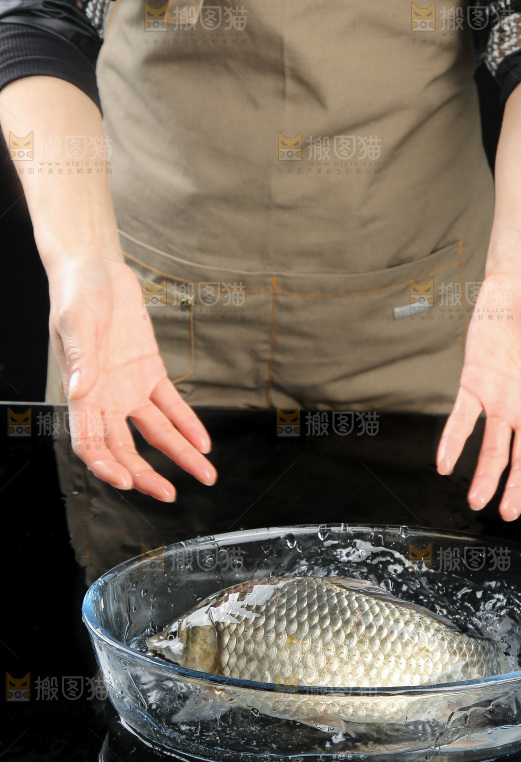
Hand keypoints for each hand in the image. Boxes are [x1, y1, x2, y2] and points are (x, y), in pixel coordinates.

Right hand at [48, 253, 216, 500]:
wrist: (95, 267)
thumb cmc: (75, 292)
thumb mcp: (75, 321)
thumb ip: (79, 357)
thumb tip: (79, 388)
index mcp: (81, 393)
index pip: (89, 442)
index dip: (106, 466)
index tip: (125, 480)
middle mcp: (105, 398)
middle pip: (125, 448)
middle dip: (146, 474)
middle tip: (169, 493)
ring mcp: (128, 389)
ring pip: (155, 433)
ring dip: (179, 455)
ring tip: (204, 475)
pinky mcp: (149, 372)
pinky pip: (172, 406)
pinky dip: (188, 424)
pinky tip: (204, 442)